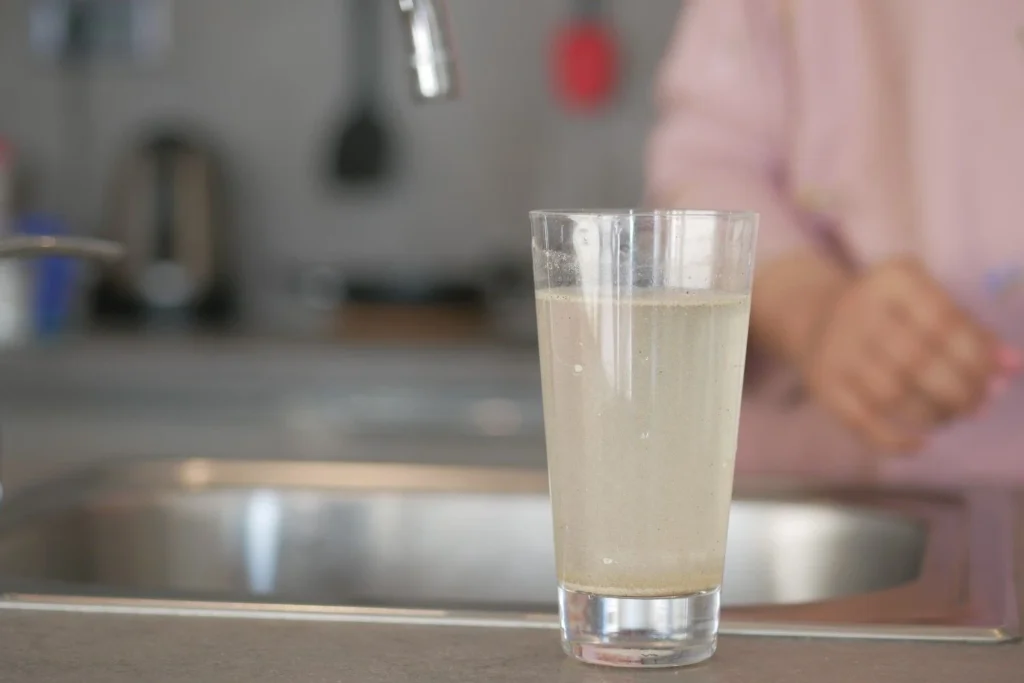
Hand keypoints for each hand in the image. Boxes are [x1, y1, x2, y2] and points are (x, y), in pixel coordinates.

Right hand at [801, 257, 1013, 452]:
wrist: (818, 320)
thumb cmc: (892, 315)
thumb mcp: (929, 305)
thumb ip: (972, 332)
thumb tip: (1014, 367)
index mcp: (894, 280)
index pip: (946, 321)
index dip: (977, 358)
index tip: (994, 380)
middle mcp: (860, 309)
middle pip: (919, 360)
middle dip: (960, 391)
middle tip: (975, 406)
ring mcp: (837, 348)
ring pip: (893, 394)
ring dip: (933, 415)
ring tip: (949, 417)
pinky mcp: (822, 383)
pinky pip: (860, 420)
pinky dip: (893, 440)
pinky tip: (919, 443)